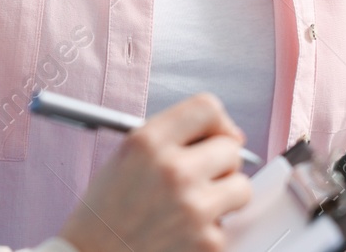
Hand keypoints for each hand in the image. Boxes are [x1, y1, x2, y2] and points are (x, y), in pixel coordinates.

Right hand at [58, 94, 252, 251]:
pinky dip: (209, 231)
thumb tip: (229, 136)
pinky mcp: (207, 243)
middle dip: (220, 163)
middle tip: (198, 178)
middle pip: (231, 148)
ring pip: (241, 187)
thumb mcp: (126, 156)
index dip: (217, 123)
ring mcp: (193, 208)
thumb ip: (171, 138)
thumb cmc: (104, 213)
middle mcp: (173, 170)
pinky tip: (182, 233)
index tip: (215, 136)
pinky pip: (228, 227)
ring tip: (193, 206)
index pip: (207, 108)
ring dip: (224, 196)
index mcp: (148, 141)